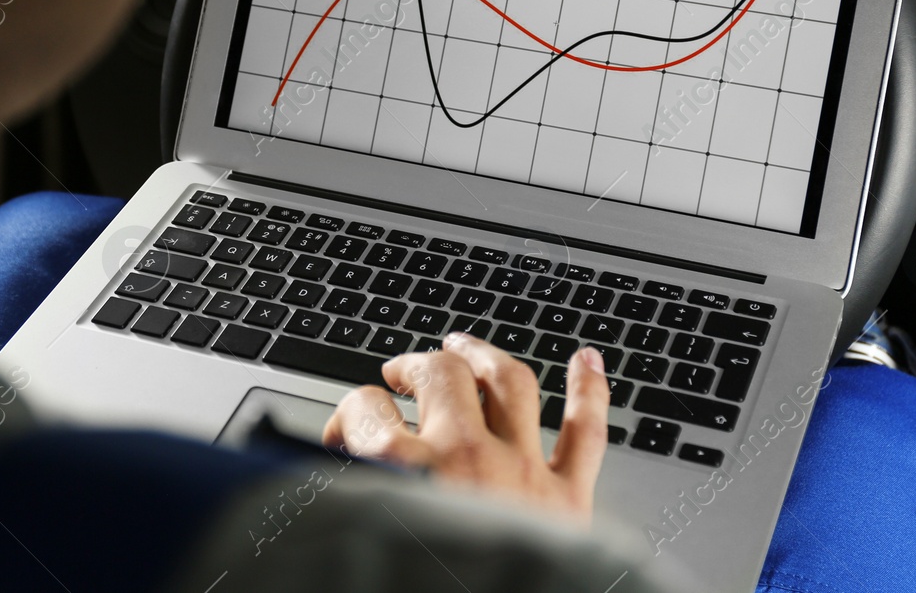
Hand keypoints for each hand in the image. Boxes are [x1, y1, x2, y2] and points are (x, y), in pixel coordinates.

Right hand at [321, 332, 611, 521]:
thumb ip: (355, 508)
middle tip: (400, 372)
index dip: (346, 414)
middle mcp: (470, 458)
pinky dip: (589, 389)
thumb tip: (327, 493)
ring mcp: (525, 470)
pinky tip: (587, 361)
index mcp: (412, 476)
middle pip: (440, 376)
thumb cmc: (435, 590)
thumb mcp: (376, 549)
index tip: (344, 430)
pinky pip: (586, 430)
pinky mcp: (570, 498)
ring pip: (509, 382)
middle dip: (414, 365)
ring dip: (485, 355)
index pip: (365, 411)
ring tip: (465, 347)